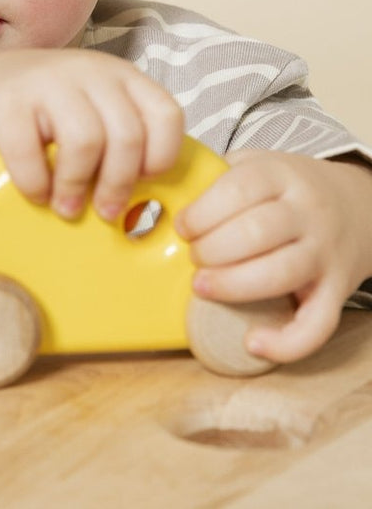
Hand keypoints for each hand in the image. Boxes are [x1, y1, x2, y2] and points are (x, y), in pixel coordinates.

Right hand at [0, 48, 183, 221]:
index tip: (144, 182)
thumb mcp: (98, 112)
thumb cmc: (53, 112)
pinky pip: (29, 151)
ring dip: (78, 187)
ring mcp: (47, 82)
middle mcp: (90, 72)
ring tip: (68, 208)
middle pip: (126, 135)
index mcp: (123, 77)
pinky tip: (37, 193)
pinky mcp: (7, 101)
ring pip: (84, 141)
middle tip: (107, 212)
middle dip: (119, 184)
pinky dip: (35, 183)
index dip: (162, 156)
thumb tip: (151, 206)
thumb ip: (124, 141)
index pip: (165, 115)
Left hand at [175, 151, 371, 363]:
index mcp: (282, 175)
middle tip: (192, 258)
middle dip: (212, 249)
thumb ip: (217, 175)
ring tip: (202, 287)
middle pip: (256, 232)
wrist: (360, 205)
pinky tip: (252, 343)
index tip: (182, 227)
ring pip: (281, 273)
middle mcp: (308, 212)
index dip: (202, 212)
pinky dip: (286, 342)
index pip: (240, 189)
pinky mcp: (338, 290)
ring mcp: (325, 252)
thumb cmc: (290, 190)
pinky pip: (318, 324)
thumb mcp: (259, 165)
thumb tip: (156, 192)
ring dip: (233, 286)